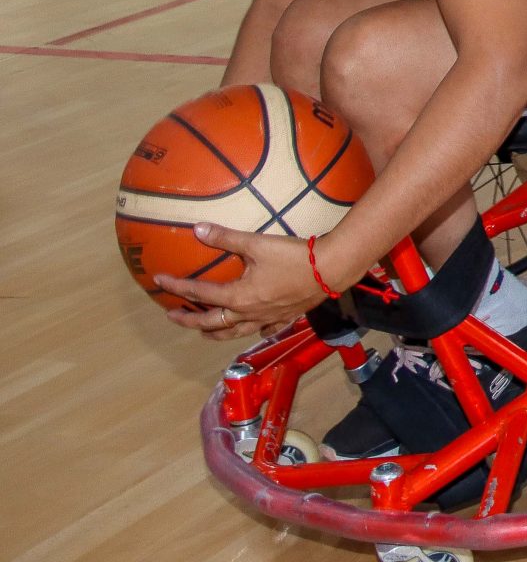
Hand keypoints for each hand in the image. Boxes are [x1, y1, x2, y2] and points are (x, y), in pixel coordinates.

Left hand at [156, 225, 335, 338]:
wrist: (332, 269)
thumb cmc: (294, 256)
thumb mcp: (258, 244)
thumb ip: (227, 238)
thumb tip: (198, 229)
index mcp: (238, 296)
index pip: (199, 294)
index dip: (176, 287)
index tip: (159, 281)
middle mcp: (248, 313)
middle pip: (211, 322)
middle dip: (189, 321)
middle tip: (172, 317)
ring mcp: (267, 319)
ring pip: (234, 332)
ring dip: (215, 332)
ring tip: (204, 332)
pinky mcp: (285, 318)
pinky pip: (264, 330)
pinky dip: (253, 331)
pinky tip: (254, 329)